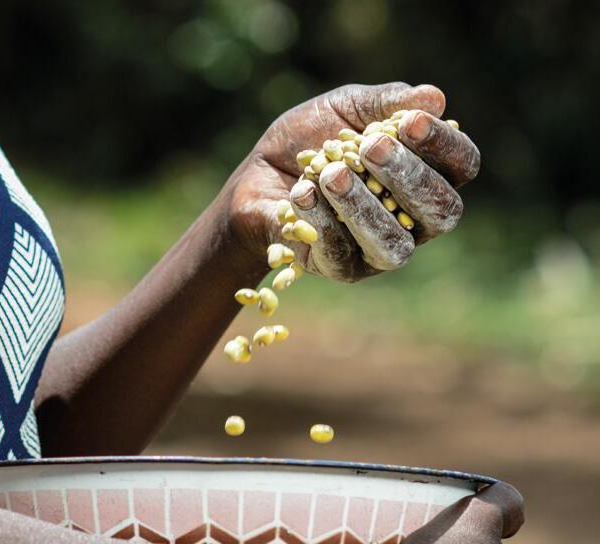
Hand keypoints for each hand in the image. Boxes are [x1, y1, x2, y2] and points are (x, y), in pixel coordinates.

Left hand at [227, 82, 480, 281]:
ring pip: (395, 244)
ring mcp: (380, 250)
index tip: (411, 121)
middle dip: (409, 177)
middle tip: (372, 147)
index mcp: (427, 175)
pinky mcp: (343, 269)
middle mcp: (415, 219)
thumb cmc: (310, 139)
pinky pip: (342, 253)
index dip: (444, 144)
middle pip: (441, 212)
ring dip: (365, 207)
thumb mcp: (345, 108)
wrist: (256, 175)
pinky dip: (323, 220)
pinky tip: (302, 193)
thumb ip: (386, 104)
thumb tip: (436, 98)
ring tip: (332, 174)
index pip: (461, 165)